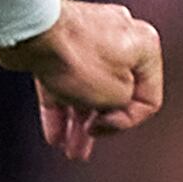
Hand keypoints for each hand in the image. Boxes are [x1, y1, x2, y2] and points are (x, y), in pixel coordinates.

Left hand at [0, 0, 164, 162]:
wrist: (35, 31)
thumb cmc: (79, 58)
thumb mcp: (116, 96)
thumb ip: (122, 107)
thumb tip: (109, 107)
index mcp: (144, 45)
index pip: (148, 96)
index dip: (128, 120)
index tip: (105, 126)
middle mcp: (120, 37)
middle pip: (114, 92)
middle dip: (99, 125)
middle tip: (84, 147)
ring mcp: (87, 39)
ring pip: (86, 89)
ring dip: (78, 122)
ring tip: (69, 150)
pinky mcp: (57, 45)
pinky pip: (63, 81)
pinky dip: (60, 107)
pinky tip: (54, 136)